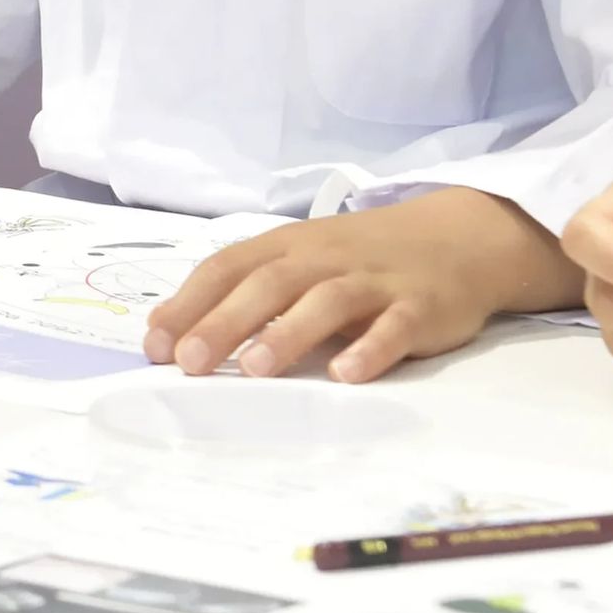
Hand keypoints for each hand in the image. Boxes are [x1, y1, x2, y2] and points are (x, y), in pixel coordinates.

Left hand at [144, 189, 574, 384]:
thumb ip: (251, 291)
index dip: (189, 303)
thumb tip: (178, 335)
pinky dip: (370, 348)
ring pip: (326, 301)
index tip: (154, 345)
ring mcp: (374, 281)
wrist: (458, 237)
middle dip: (224, 322)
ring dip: (289, 333)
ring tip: (256, 369)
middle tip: (189, 362)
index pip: (229, 267)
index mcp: (289, 247)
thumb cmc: (362, 258)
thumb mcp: (304, 261)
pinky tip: (347, 375)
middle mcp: (326, 258)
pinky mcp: (419, 306)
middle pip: (269, 284)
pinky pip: (394, 327)